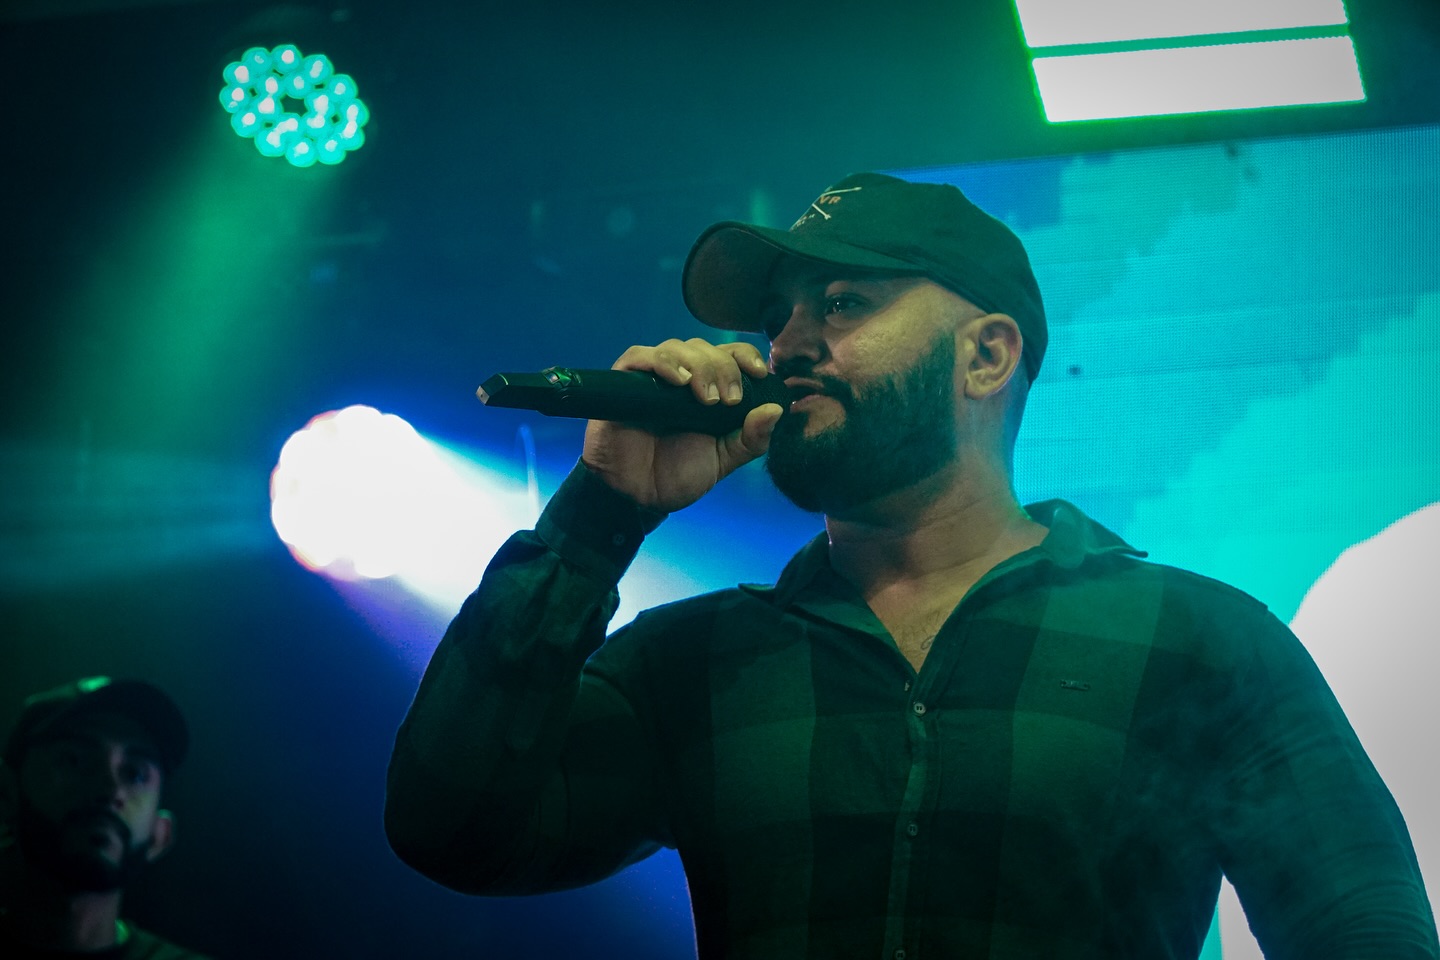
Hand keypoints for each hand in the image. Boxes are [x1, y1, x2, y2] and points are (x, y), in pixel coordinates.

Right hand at [581, 338, 783, 512]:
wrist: (638, 497)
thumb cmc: (678, 475)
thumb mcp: (724, 459)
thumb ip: (751, 438)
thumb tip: (777, 410)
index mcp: (708, 388)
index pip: (729, 354)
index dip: (746, 356)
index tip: (759, 373)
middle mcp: (681, 378)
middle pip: (704, 347)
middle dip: (722, 368)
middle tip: (726, 399)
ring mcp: (651, 378)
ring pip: (675, 347)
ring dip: (696, 365)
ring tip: (704, 397)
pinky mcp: (622, 383)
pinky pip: (638, 357)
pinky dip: (660, 362)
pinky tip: (676, 380)